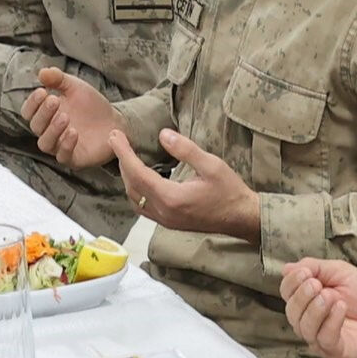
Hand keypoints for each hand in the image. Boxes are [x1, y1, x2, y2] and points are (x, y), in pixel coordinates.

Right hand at [22, 68, 123, 168]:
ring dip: (53, 130)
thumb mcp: (74, 87)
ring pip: (45, 144)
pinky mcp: (74, 158)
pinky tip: (74, 132)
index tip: (42, 91)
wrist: (114, 120)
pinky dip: (66, 145)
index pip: (28, 112)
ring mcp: (60, 146)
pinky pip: (63, 156)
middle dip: (43, 113)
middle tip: (55, 101)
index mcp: (46, 115)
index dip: (32, 103)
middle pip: (36, 126)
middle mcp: (49, 132)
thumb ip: (58, 79)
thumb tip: (42, 72)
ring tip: (65, 117)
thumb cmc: (91, 105)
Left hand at [115, 125, 261, 242]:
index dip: (124, 153)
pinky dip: (136, 190)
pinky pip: (143, 207)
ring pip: (135, 199)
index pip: (138, 173)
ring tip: (125, 157)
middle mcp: (164, 212)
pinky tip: (139, 178)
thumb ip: (185, 150)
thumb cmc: (229, 191)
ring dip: (127, 178)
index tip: (115, 137)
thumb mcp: (211, 165)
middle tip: (116, 141)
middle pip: (132, 186)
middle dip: (123, 162)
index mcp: (171, 198)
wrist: (241, 218)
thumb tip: (163, 135)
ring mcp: (165, 220)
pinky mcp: (169, 222)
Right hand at [279, 258, 356, 357]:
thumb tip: (287, 269)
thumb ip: (316, 268)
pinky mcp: (336, 351)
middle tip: (316, 285)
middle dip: (301, 296)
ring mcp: (321, 338)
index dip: (292, 282)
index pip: (287, 293)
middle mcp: (310, 320)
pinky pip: (324, 339)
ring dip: (315, 309)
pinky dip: (331, 321)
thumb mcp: (342, 273)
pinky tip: (341, 307)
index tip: (305, 272)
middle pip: (291, 312)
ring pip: (304, 327)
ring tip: (329, 296)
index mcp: (309, 299)